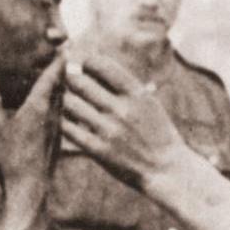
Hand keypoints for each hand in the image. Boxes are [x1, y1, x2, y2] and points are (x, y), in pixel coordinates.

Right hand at [0, 57, 64, 207]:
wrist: (28, 192)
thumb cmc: (8, 159)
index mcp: (40, 107)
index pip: (53, 76)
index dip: (57, 59)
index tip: (62, 44)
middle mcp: (54, 116)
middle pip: (63, 87)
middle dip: (61, 70)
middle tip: (59, 54)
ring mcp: (57, 131)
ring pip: (63, 102)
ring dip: (61, 89)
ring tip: (55, 77)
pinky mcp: (56, 143)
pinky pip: (60, 117)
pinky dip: (57, 106)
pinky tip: (48, 109)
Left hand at [59, 51, 184, 188]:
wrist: (165, 169)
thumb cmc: (156, 132)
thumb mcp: (148, 102)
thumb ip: (125, 85)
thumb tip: (95, 65)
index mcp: (136, 94)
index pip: (101, 65)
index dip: (87, 60)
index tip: (84, 64)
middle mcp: (121, 109)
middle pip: (80, 82)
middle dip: (70, 78)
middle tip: (69, 81)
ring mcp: (108, 130)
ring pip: (70, 104)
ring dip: (65, 100)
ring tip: (69, 101)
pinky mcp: (98, 150)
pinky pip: (69, 129)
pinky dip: (64, 121)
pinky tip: (69, 120)